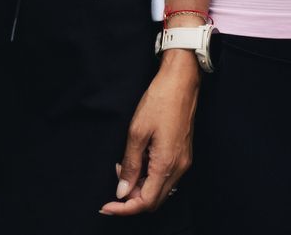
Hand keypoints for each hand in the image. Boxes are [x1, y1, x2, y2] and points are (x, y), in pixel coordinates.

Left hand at [100, 55, 197, 215]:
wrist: (181, 82)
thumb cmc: (160, 101)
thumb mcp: (137, 132)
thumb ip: (130, 164)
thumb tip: (123, 190)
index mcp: (166, 164)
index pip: (145, 202)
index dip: (125, 208)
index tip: (107, 206)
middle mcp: (179, 168)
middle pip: (154, 200)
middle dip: (132, 199)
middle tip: (114, 184)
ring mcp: (183, 162)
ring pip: (160, 189)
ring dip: (140, 187)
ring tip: (123, 169)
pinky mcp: (183, 154)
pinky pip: (165, 176)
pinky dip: (149, 176)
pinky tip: (137, 161)